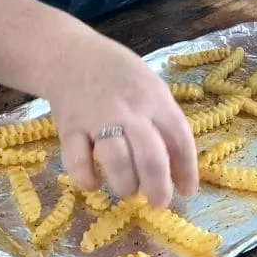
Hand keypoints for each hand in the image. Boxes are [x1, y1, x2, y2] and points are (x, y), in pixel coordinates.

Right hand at [0, 0, 197, 205]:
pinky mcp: (69, 128)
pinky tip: (94, 182)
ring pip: (117, 162)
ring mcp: (96, 118)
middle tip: (158, 202)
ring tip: (128, 189)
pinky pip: (77, 162)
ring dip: (126, 185)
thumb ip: (164, 123)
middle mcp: (128, 108)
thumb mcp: (150, 87)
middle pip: (150, 156)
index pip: (179, 137)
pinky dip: (87, 180)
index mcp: (154, 97)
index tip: (188, 190)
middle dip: (158, 187)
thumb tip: (180, 169)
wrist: (68, 54)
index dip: (187, 169)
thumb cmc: (117, 74)